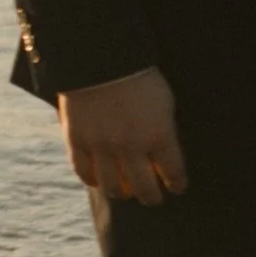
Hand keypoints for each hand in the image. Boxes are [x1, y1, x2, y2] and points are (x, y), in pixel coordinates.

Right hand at [58, 66, 186, 204]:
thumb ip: (163, 130)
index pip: (173, 172)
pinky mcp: (78, 141)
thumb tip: (159, 155)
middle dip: (152, 197)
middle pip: (144, 187)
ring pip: (113, 187)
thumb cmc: (139, 75)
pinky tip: (98, 181)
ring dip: (122, 194)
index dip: (177, 183)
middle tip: (154, 198)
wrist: (100, 57)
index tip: (177, 187)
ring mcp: (102, 146)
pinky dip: (93, 181)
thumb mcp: (163, 102)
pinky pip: (84, 172)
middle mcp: (130, 146)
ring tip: (126, 193)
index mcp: (158, 134)